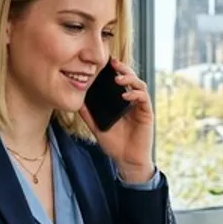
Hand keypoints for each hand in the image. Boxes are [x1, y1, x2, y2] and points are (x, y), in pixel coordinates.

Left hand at [79, 59, 153, 180]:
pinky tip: (125, 95)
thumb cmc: (114, 144)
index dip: (114, 70)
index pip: (119, 81)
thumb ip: (88, 115)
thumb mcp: (97, 127)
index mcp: (121, 102)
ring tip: (117, 78)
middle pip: (130, 78)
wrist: (127, 160)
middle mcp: (132, 101)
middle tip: (112, 63)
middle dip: (123, 68)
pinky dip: (135, 94)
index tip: (104, 63)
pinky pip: (143, 98)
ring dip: (129, 78)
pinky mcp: (146, 113)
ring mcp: (140, 106)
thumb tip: (76, 102)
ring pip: (139, 84)